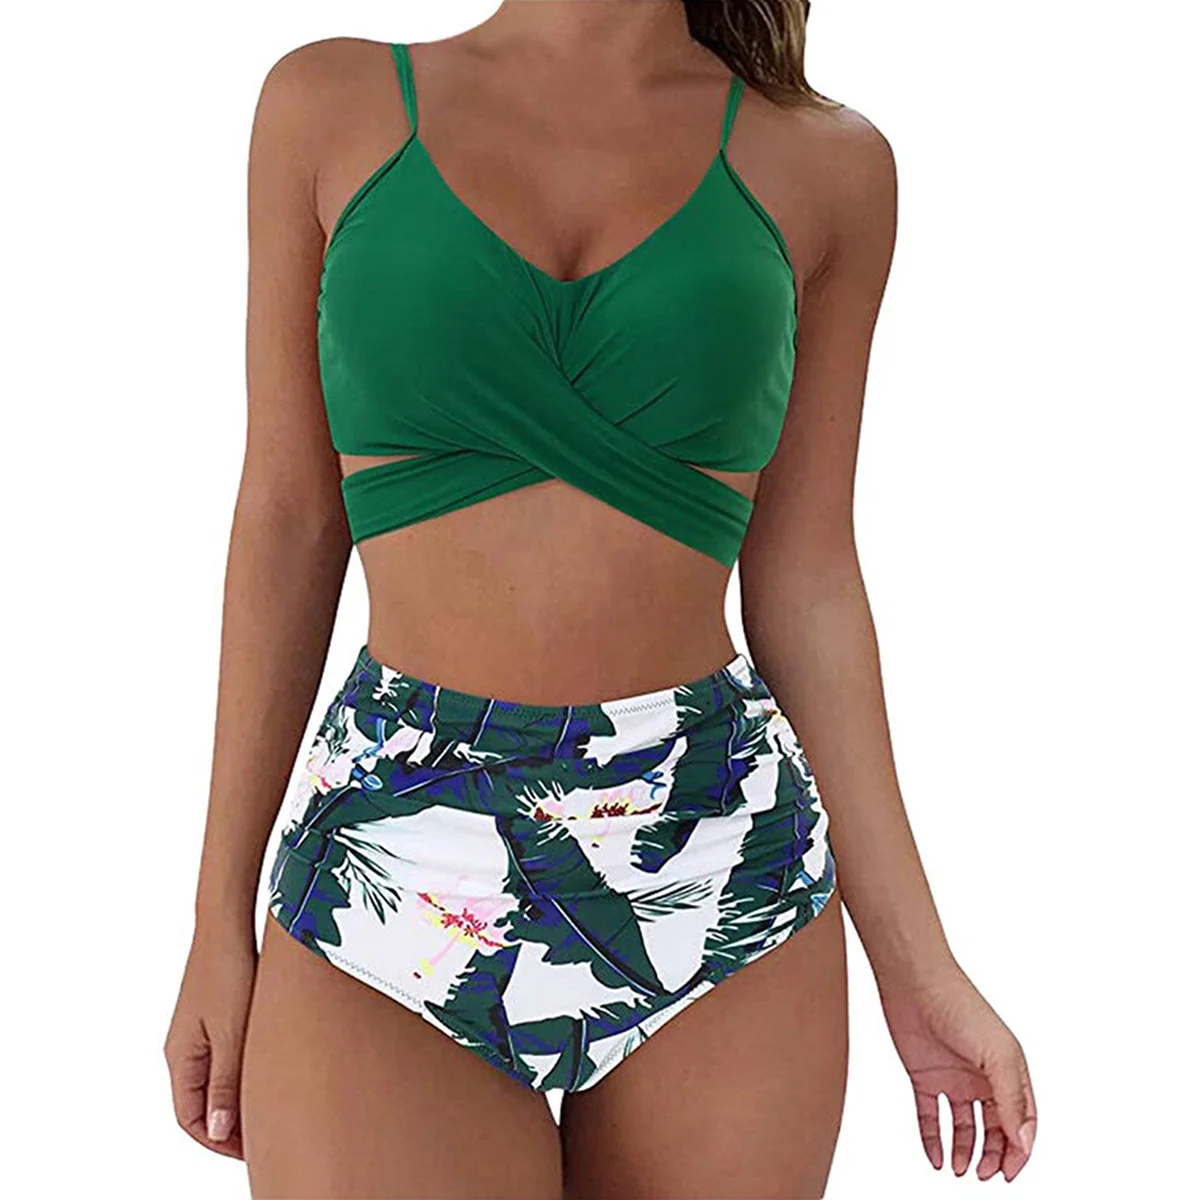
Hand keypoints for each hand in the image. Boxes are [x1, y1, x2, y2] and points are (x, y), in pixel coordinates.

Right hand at [163, 924, 257, 1159]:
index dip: (218, 1141)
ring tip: (268, 1108)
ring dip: (236, 1098)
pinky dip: (240, 1073)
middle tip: (263, 1136)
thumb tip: (217, 1130)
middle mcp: (185, 1048)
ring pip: (214, 1080)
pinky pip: (223, 1057)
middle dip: (229, 1125)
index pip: (190, 1119)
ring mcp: (199, 1031)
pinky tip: (266, 1070)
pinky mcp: (215, 1015)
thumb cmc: (227, 971)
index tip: (250, 1151)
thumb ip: (225, 1082)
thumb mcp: (232, 1033)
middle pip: (201, 1104)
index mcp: (181, 1058)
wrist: (227, 924)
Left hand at [878, 964, 1036, 1181]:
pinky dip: (933, 1138)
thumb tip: (1023, 1143)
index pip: (1022, 1121)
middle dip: (993, 1155)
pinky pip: (930, 1116)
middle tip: (983, 1175)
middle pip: (995, 1128)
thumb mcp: (996, 1055)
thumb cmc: (961, 1006)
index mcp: (1008, 1070)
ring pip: (964, 1126)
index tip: (1009, 1173)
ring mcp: (953, 1078)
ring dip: (964, 1151)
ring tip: (960, 1170)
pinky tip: (935, 1158)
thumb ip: (1011, 1099)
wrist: (914, 982)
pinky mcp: (924, 1076)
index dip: (1019, 1150)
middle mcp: (982, 1077)